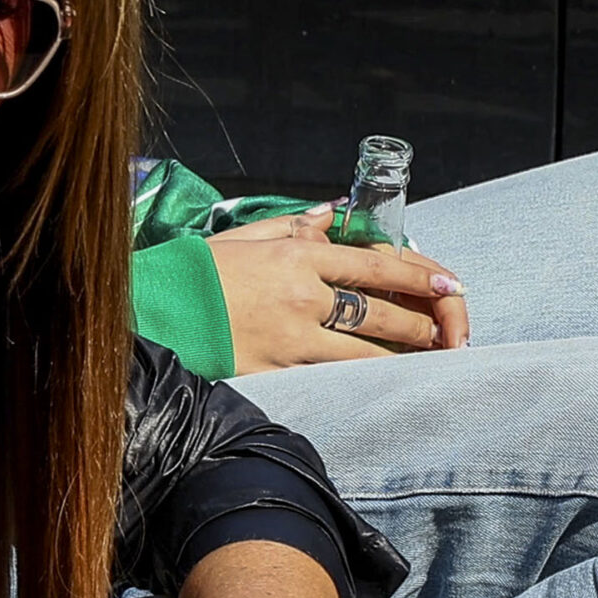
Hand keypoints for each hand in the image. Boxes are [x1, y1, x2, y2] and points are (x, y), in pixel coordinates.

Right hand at [207, 206, 468, 372]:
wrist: (149, 313)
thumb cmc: (190, 274)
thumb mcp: (237, 238)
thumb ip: (289, 227)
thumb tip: (330, 215)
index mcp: (293, 256)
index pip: (373, 263)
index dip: (417, 275)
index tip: (448, 283)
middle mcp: (301, 296)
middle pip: (380, 310)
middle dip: (421, 321)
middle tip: (446, 329)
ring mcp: (291, 338)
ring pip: (366, 352)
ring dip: (402, 356)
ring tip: (425, 359)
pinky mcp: (276, 371)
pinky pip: (332, 377)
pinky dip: (363, 379)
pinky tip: (384, 382)